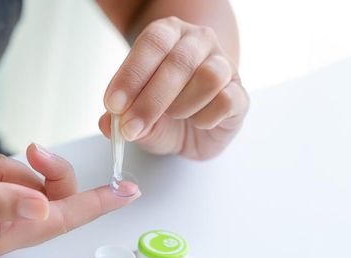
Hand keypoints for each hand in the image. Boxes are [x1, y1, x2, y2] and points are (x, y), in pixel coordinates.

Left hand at [99, 16, 248, 159]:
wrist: (194, 130)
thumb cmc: (165, 114)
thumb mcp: (136, 115)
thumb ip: (121, 117)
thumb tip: (109, 124)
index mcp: (169, 34)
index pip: (152, 43)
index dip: (131, 74)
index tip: (114, 104)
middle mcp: (199, 42)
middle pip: (179, 62)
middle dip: (151, 99)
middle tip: (132, 127)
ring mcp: (224, 66)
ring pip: (208, 76)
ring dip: (183, 104)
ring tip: (174, 115)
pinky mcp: (240, 94)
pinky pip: (226, 100)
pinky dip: (206, 118)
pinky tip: (197, 122)